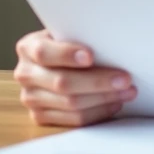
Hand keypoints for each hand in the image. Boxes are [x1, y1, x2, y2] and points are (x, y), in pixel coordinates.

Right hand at [13, 29, 136, 126]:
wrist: (55, 62)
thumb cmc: (69, 43)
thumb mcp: (68, 33)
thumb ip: (81, 36)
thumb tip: (113, 43)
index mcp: (28, 48)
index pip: (44, 53)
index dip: (67, 55)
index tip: (91, 56)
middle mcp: (25, 74)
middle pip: (62, 82)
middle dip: (98, 81)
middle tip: (125, 79)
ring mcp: (31, 98)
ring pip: (70, 103)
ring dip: (103, 98)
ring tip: (127, 91)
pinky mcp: (41, 117)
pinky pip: (73, 120)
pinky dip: (98, 112)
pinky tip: (114, 103)